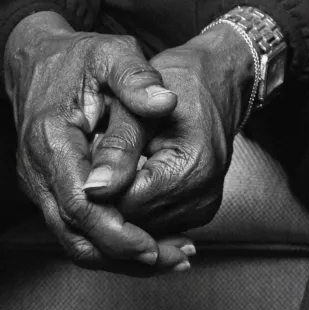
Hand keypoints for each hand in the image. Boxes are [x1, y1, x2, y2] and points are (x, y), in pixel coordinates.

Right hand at [2, 11, 190, 270]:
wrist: (37, 60)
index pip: (79, 203)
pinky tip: (149, 245)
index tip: (152, 246)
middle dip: (123, 254)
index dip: (116, 231)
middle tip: (173, 260)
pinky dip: (110, 241)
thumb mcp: (112, 54)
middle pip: (75, 233)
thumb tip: (164, 103)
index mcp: (50, 141)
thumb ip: (137, 79)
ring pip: (74, 239)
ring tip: (170, 259)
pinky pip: (76, 228)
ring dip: (119, 256)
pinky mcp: (49, 191)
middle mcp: (36, 172)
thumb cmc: (78, 58)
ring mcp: (39, 185)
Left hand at [86, 20, 250, 238]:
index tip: (90, 152)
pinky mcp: (197, 213)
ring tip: (122, 163)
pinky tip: (134, 176)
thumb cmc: (179, 84)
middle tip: (105, 153)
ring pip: (138, 226)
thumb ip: (117, 148)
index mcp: (192, 168)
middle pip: (131, 219)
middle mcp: (203, 196)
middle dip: (109, 195)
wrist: (217, 83)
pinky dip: (136, 204)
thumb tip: (93, 189)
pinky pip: (152, 222)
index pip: (123, 204)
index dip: (98, 185)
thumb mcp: (140, 107)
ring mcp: (202, 208)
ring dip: (121, 200)